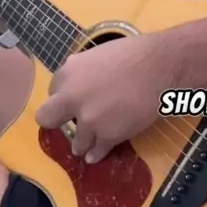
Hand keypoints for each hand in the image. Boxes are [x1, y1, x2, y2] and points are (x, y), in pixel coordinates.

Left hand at [35, 33, 175, 163]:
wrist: (160, 65)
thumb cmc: (134, 53)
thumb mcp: (98, 55)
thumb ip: (82, 72)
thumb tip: (78, 83)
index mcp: (68, 72)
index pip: (53, 91)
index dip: (66, 96)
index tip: (75, 100)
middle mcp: (72, 97)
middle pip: (46, 118)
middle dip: (56, 121)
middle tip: (70, 123)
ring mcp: (88, 119)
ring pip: (75, 141)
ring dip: (83, 141)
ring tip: (89, 142)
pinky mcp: (107, 136)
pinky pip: (96, 152)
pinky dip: (97, 153)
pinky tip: (97, 153)